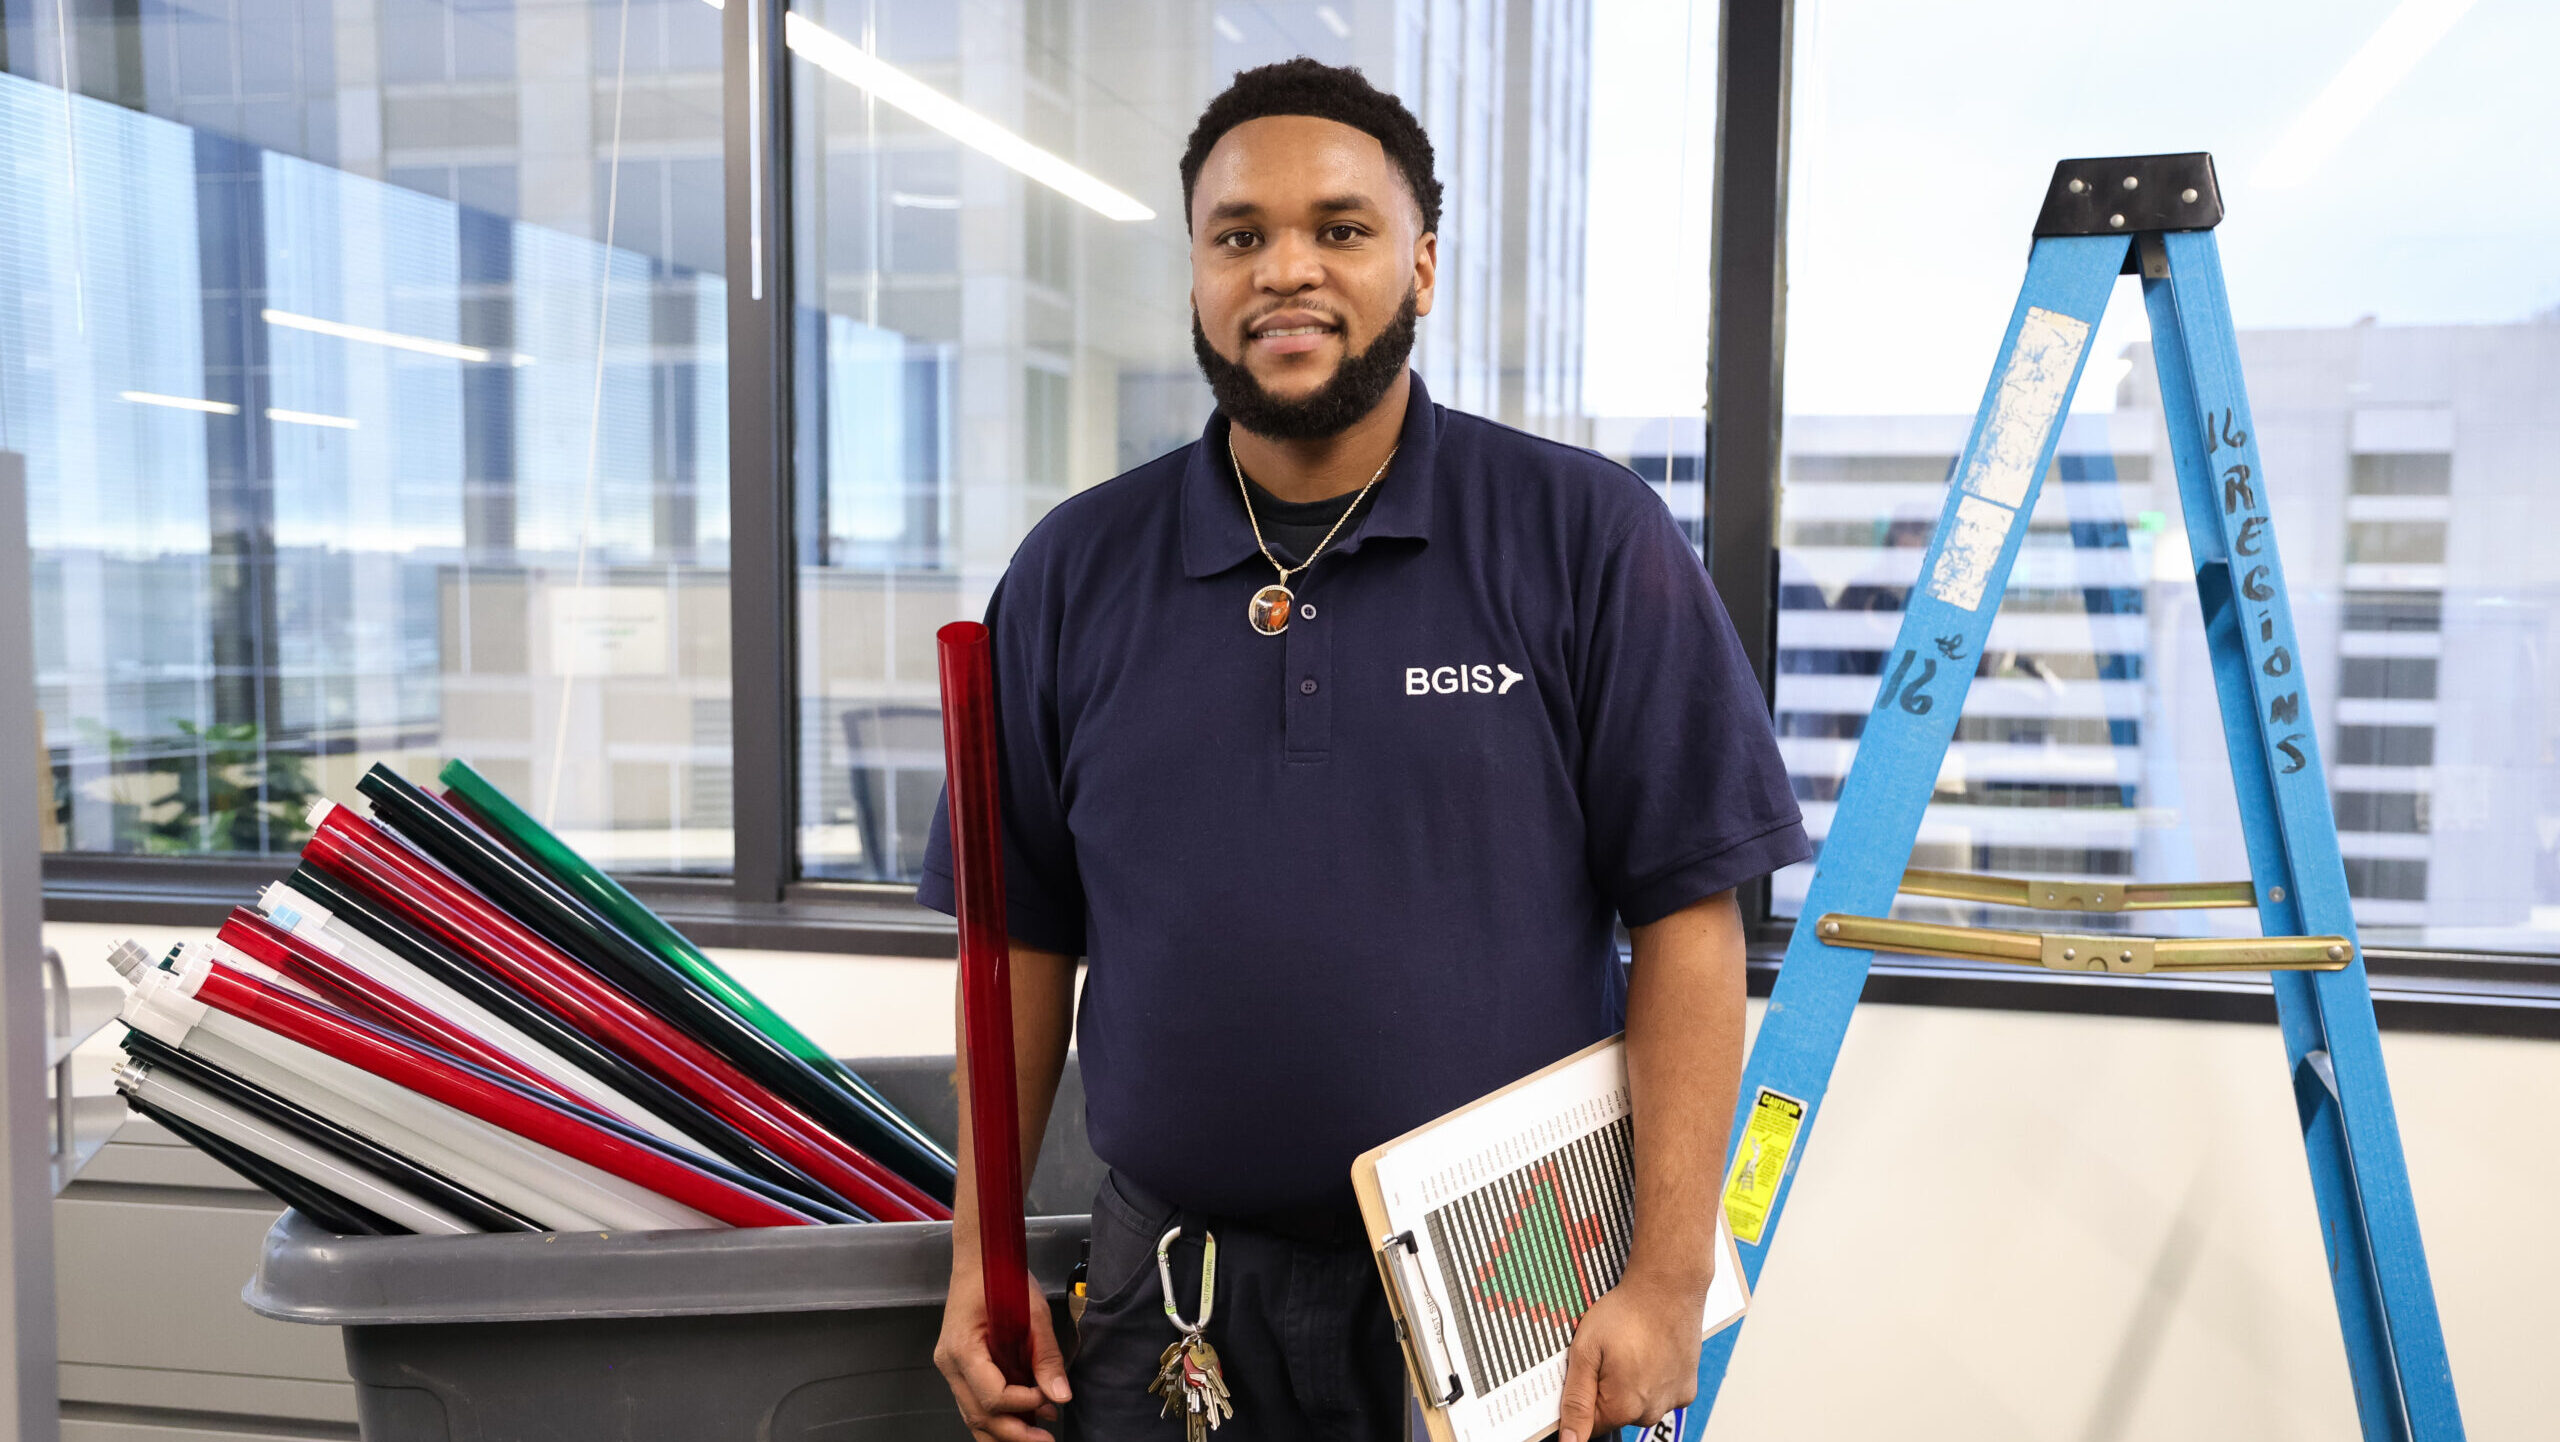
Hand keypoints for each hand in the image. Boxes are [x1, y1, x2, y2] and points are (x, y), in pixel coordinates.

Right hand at [934, 1261, 1072, 1441]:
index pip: (992, 1396)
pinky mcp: (960, 1369)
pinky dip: (997, 1418)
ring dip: (1005, 1432)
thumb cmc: (999, 1276)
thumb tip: (1060, 1394)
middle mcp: (949, 1364)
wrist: (979, 1260)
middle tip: (1046, 1441)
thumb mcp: (1032, 1311)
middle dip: (1015, 1433)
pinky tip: (1022, 1423)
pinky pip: (974, 1404)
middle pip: (979, 1415)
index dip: (1024, 1403)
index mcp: (962, 1348)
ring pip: (973, 1417)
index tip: (1049, 1398)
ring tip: (1037, 1437)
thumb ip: (1045, 1355)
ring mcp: (951, 1368)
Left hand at [1555, 1263, 1707, 1441]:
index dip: (1582, 1397)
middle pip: (1616, 1413)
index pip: (1590, 1424)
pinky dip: (1653, 1377)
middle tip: (1609, 1352)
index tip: (1589, 1368)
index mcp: (1624, 1407)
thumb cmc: (1627, 1312)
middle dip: (1606, 1388)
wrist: (1668, 1286)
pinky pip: (1661, 1393)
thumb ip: (1575, 1399)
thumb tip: (1569, 1440)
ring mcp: (1673, 1400)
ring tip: (1632, 1347)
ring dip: (1631, 1383)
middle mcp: (1652, 1411)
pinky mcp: (1688, 1387)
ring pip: (1639, 1404)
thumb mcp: (1585, 1351)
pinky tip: (1650, 1351)